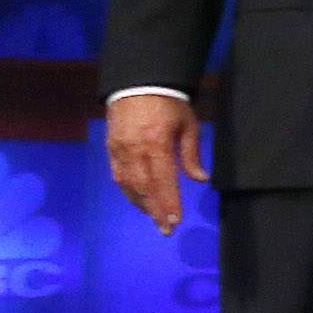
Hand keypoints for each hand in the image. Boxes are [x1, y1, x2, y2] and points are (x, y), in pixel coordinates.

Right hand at [103, 90, 203, 235]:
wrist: (137, 83)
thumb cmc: (169, 103)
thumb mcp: (188, 125)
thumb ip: (191, 154)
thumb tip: (201, 179)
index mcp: (156, 142)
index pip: (163, 180)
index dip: (168, 202)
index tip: (175, 220)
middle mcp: (134, 149)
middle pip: (144, 187)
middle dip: (155, 210)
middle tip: (166, 229)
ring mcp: (119, 149)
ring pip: (129, 184)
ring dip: (142, 204)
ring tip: (155, 218)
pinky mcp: (111, 148)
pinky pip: (118, 176)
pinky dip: (129, 191)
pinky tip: (139, 200)